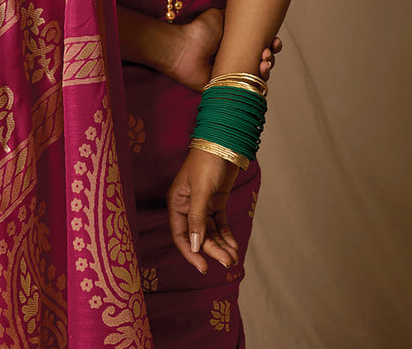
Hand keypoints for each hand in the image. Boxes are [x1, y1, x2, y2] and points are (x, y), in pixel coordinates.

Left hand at [166, 10, 282, 91]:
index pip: (259, 46)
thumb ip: (234, 15)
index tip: (275, 40)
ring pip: (257, 76)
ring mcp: (232, 75)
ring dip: (267, 68)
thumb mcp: (219, 16)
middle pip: (262, 62)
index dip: (271, 44)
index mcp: (235, 45)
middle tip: (268, 50)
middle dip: (271, 56)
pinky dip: (258, 83)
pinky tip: (260, 71)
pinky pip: (247, 90)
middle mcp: (235, 60)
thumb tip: (247, 11)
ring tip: (264, 59)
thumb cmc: (198, 31)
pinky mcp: (227, 89)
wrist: (183, 47)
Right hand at [167, 147, 239, 272]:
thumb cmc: (206, 162)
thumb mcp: (200, 191)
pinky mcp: (216, 202)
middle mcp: (188, 206)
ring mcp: (203, 205)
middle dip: (212, 250)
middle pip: (198, 236)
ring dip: (221, 246)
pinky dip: (226, 236)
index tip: (204, 267)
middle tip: (227, 262)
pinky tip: (234, 246)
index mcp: (177, 202)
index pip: (180, 234)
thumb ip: (197, 219)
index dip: (191, 252)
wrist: (224, 143)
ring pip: (210, 232)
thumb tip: (195, 246)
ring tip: (234, 257)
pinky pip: (220, 224)